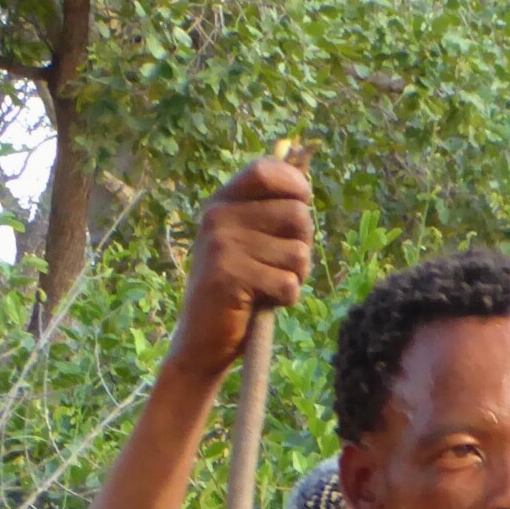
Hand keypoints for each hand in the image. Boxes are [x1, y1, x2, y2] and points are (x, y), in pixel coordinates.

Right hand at [165, 156, 312, 377]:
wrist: (204, 338)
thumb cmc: (241, 288)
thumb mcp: (252, 241)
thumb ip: (274, 212)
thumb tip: (306, 181)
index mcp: (222, 202)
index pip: (266, 171)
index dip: (296, 186)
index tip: (302, 205)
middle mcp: (217, 216)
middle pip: (298, 214)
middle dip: (302, 247)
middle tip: (279, 266)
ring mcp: (221, 245)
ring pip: (299, 253)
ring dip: (295, 276)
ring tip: (268, 286)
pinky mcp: (229, 276)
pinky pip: (289, 284)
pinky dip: (286, 299)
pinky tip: (262, 302)